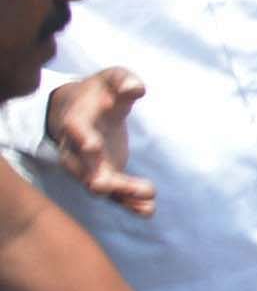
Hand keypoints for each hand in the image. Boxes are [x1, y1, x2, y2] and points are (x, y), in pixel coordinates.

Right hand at [42, 67, 151, 214]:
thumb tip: (136, 87)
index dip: (82, 138)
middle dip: (96, 176)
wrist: (84, 109)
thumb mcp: (111, 78)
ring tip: (146, 200)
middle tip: (110, 185)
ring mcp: (88, 166)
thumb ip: (122, 80)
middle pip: (83, 167)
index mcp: (76, 121)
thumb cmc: (100, 92)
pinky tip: (148, 211)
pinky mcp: (104, 176)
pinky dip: (129, 204)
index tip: (93, 147)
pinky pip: (114, 195)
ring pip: (97, 184)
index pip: (75, 130)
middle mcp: (76, 148)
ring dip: (120, 194)